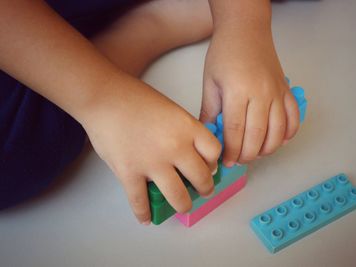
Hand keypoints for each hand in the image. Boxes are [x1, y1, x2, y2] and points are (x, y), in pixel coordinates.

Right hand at [80, 74, 220, 223]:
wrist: (104, 98)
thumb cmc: (135, 99)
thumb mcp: (171, 109)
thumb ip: (184, 131)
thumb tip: (190, 154)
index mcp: (187, 128)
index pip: (214, 152)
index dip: (213, 162)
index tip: (210, 167)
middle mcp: (175, 147)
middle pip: (202, 177)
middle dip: (205, 187)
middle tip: (203, 190)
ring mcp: (153, 163)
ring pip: (179, 197)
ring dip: (183, 205)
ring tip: (183, 205)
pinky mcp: (130, 173)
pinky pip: (140, 202)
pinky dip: (144, 214)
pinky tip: (147, 218)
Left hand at [200, 23, 299, 166]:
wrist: (246, 31)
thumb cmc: (224, 54)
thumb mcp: (210, 83)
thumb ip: (210, 112)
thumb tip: (208, 136)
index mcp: (238, 92)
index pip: (235, 131)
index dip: (231, 150)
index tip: (226, 160)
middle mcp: (261, 94)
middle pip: (257, 135)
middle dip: (247, 154)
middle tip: (238, 160)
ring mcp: (277, 93)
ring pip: (278, 132)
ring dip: (267, 149)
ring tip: (255, 153)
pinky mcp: (287, 91)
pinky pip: (293, 118)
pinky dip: (288, 134)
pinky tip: (277, 140)